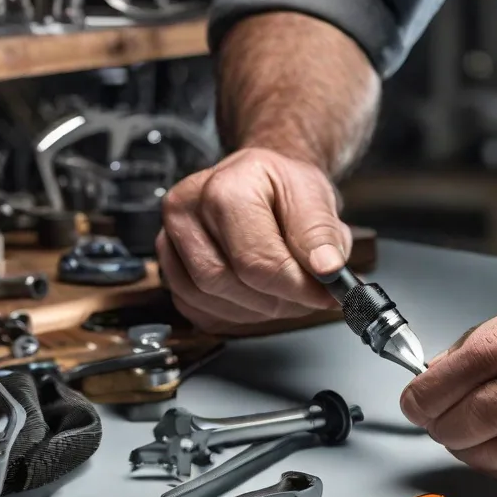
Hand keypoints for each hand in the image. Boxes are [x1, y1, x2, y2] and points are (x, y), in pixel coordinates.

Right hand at [158, 147, 352, 330]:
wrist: (259, 183)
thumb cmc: (283, 189)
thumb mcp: (315, 196)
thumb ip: (321, 234)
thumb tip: (327, 269)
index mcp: (224, 187)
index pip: (255, 260)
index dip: (296, 288)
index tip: (327, 296)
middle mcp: (186, 210)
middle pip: (228, 283)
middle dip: (277, 299)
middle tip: (309, 293)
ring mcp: (168, 240)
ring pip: (211, 301)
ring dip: (258, 309)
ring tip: (285, 288)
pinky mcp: (169, 267)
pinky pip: (200, 310)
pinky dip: (237, 312)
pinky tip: (259, 294)